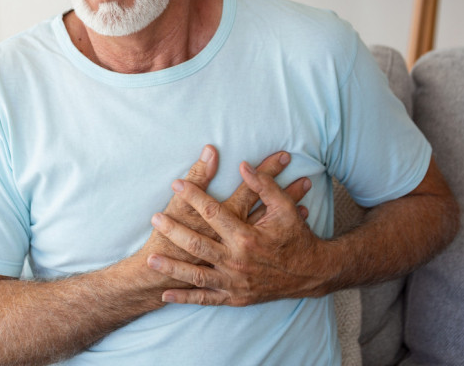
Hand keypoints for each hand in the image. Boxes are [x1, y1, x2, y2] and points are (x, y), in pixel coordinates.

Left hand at [136, 146, 288, 285]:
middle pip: (197, 244)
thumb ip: (263, 185)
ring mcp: (235, 282)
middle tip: (155, 219)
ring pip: (196, 275)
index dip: (193, 196)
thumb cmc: (297, 237)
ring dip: (172, 268)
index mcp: (247, 237)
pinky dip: (186, 298)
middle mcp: (237, 261)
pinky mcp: (235, 297)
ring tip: (151, 260)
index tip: (176, 184)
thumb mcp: (285, 208)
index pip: (213, 212)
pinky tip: (166, 295)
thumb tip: (244, 165)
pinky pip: (206, 298)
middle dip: (173, 231)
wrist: (312, 274)